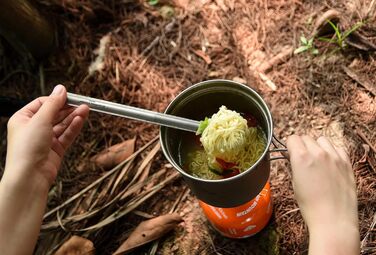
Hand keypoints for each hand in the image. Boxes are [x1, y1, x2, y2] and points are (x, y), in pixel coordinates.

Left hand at [4, 85, 88, 187]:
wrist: (30, 177)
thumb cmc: (27, 149)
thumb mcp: (40, 120)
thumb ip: (53, 104)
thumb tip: (61, 89)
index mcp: (23, 119)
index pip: (42, 103)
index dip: (56, 99)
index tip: (70, 96)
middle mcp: (33, 129)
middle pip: (54, 114)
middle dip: (68, 108)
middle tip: (82, 103)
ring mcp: (45, 140)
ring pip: (62, 125)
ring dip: (74, 117)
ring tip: (86, 109)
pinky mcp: (55, 150)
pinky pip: (66, 135)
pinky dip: (73, 128)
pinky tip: (80, 120)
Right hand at [286, 135, 358, 254]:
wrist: (333, 219)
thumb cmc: (311, 205)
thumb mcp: (295, 183)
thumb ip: (294, 165)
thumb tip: (292, 157)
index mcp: (302, 158)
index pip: (292, 138)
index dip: (289, 146)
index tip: (290, 152)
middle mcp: (319, 153)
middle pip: (306, 138)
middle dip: (302, 146)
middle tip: (302, 159)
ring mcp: (335, 157)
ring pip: (322, 140)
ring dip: (317, 146)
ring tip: (317, 160)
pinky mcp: (347, 163)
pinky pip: (338, 148)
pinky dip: (332, 151)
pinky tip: (329, 163)